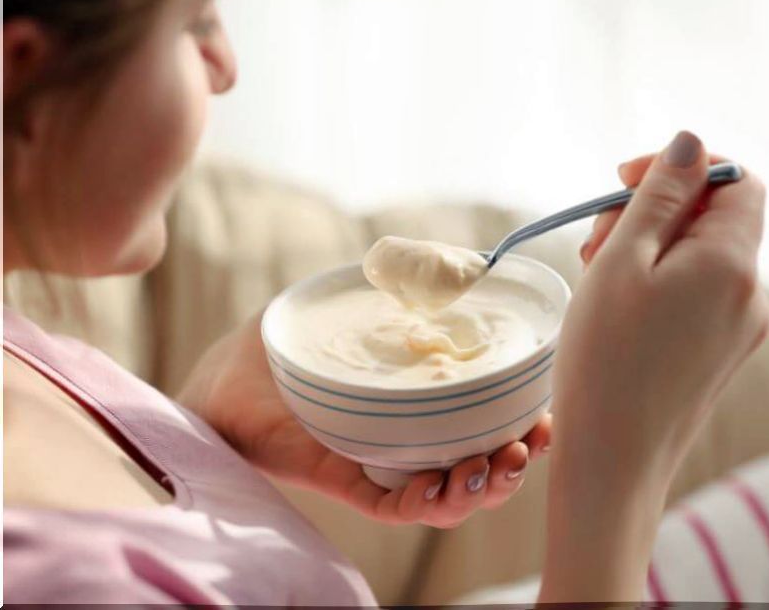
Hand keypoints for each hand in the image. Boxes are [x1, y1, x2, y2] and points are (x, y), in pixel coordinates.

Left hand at [179, 315, 551, 526]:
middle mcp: (407, 446)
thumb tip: (460, 261)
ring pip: (446, 499)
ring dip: (482, 488)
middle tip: (529, 443)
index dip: (522, 428)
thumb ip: (403, 287)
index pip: (483, 428)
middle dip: (515, 464)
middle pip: (477, 470)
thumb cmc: (289, 346)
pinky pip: (393, 508)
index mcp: (419, 412)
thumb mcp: (356, 309)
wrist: (223, 376)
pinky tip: (445, 484)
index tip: (545, 414)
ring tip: (496, 463)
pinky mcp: (343, 481)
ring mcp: (378, 467)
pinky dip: (426, 503)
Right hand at [540, 131, 768, 601]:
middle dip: (653, 211)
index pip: (738, 181)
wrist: (613, 463)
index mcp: (733, 263)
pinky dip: (659, 284)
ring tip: (595, 275)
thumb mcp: (623, 261)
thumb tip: (692, 142)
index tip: (624, 180)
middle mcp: (750, 294)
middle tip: (594, 240)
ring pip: (700, 257)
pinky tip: (615, 307)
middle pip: (714, 218)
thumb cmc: (605, 359)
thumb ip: (661, 196)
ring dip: (649, 248)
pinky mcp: (721, 355)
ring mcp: (740, 329)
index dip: (685, 166)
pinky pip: (698, 295)